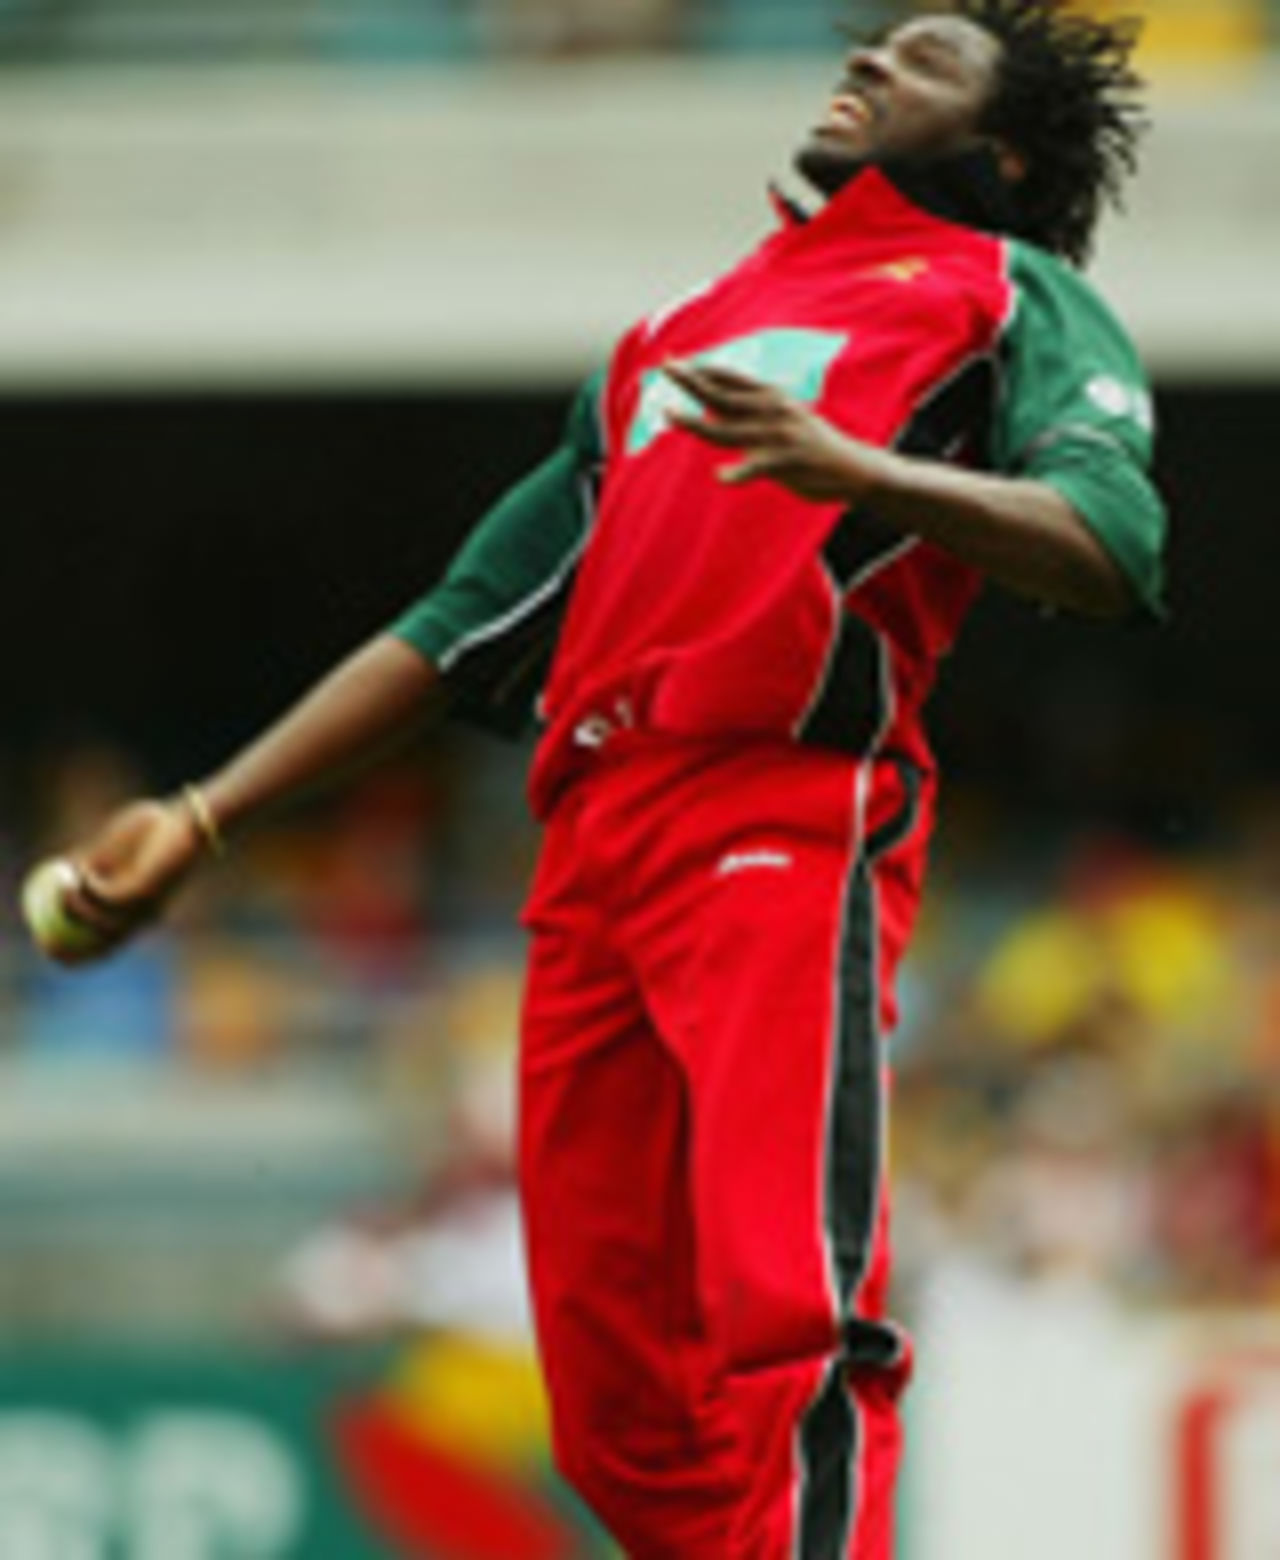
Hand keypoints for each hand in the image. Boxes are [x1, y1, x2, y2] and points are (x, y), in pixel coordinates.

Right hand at [58, 797, 204, 959]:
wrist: (188, 821)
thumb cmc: (156, 832)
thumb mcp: (118, 848)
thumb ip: (95, 862)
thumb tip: (63, 871)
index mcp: (140, 913)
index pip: (106, 946)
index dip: (77, 955)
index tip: (48, 949)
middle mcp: (144, 917)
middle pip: (101, 946)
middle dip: (68, 950)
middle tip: (42, 939)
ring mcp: (145, 907)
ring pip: (101, 923)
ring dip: (74, 907)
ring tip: (61, 886)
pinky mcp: (144, 892)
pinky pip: (106, 897)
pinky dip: (88, 886)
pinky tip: (82, 869)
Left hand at [663, 360, 897, 502]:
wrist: (856, 468)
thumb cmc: (813, 447)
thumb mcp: (782, 421)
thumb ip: (748, 414)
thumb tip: (713, 406)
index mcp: (772, 398)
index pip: (729, 378)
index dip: (701, 369)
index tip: (674, 361)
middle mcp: (772, 410)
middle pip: (722, 395)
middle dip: (691, 382)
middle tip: (664, 368)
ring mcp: (779, 435)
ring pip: (728, 429)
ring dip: (697, 423)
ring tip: (671, 416)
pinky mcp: (787, 462)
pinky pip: (757, 467)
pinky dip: (738, 473)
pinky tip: (720, 477)